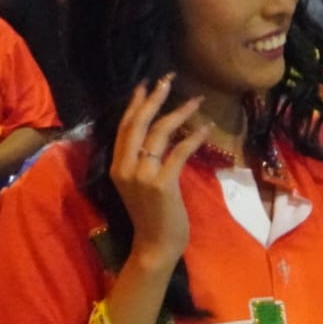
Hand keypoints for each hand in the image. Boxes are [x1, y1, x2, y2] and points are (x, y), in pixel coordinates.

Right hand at [110, 75, 212, 268]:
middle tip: (168, 79)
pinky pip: (179, 152)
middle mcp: (124, 167)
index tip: (146, 84)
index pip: (124, 128)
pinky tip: (205, 128)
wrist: (156, 244)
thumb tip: (160, 136)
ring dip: (179, 113)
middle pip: (138, 124)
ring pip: (159, 134)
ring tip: (196, 100)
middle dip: (154, 99)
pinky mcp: (162, 184)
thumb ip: (144, 162)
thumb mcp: (141, 184)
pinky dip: (193, 137)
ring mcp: (142, 176)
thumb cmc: (154, 215)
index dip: (135, 104)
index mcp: (117, 166)